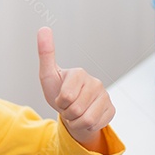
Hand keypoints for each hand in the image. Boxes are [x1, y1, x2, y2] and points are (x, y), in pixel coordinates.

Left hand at [37, 27, 114, 151]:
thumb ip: (45, 53)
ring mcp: (105, 96)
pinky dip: (87, 126)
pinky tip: (87, 117)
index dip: (60, 103)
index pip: (65, 98)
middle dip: (68, 113)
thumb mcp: (48, 75)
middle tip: (68, 106)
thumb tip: (43, 28)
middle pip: (75, 110)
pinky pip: (96, 125)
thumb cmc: (58, 91)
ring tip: (76, 113)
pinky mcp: (111, 109)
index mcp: (80, 73)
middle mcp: (96, 82)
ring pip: (86, 120)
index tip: (61, 97)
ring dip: (76, 121)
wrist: (72, 110)